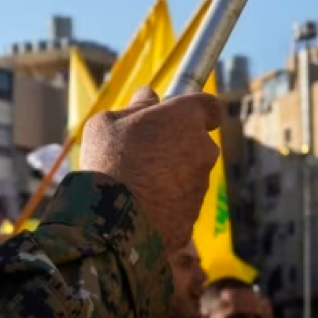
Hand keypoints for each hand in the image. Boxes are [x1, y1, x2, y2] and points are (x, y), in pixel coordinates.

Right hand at [80, 87, 222, 249]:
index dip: (193, 108)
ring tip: (135, 181)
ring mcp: (202, 183)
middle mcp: (203, 148)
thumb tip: (148, 96)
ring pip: (189, 170)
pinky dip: (167, 197)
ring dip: (170, 171)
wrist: (115, 222)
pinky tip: (140, 203)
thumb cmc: (109, 161)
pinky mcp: (196, 212)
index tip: (174, 114)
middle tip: (142, 150)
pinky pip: (182, 198)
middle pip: (196, 140)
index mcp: (186, 118)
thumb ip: (134, 106)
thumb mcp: (107, 122)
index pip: (209, 105)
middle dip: (176, 143)